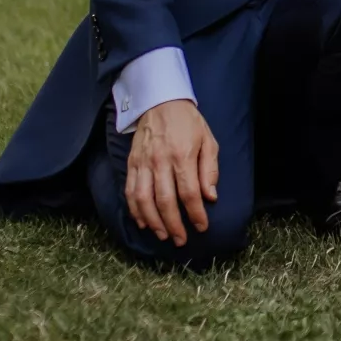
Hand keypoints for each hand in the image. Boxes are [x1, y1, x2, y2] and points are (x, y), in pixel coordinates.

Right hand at [126, 99, 218, 246]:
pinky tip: (143, 222)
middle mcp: (160, 161)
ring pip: (143, 200)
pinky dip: (135, 210)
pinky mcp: (132, 163)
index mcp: (182, 155)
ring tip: (163, 234)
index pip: (189, 192)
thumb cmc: (188, 122)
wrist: (160, 101)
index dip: (195, 213)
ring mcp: (143, 163)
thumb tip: (210, 197)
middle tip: (181, 239)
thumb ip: (210, 170)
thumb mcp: (208, 140)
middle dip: (174, 224)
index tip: (201, 226)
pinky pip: (130, 191)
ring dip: (153, 221)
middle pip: (164, 201)